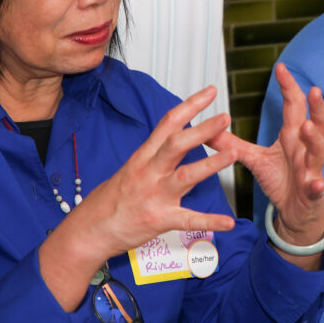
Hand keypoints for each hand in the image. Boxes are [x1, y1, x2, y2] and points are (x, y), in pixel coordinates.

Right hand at [77, 85, 238, 254]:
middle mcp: (149, 172)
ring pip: (185, 176)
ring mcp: (155, 196)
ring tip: (233, 154)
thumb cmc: (109, 200)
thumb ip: (153, 155)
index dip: (190, 105)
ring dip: (210, 164)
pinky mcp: (159, 220)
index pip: (168, 123)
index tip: (210, 92)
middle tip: (225, 117)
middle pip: (176, 144)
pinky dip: (210, 222)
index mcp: (143, 157)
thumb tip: (173, 139)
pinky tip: (229, 221)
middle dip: (202, 129)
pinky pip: (188, 220)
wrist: (90, 230)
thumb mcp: (129, 169)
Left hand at [209, 63, 323, 265]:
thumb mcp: (254, 159)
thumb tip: (209, 130)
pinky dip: (317, 185)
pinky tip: (317, 183)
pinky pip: (317, 187)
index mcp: (292, 136)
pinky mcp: (313, 191)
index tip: (281, 68)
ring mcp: (311, 169)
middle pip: (318, 123)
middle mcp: (305, 149)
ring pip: (320, 151)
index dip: (289, 87)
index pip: (294, 107)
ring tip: (308, 129)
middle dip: (317, 106)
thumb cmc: (280, 179)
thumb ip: (233, 144)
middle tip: (314, 90)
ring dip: (316, 140)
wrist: (294, 210)